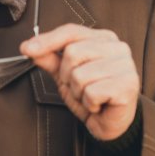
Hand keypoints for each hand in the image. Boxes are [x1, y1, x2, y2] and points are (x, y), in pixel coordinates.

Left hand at [20, 24, 138, 140]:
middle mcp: (118, 47)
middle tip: (80, 88)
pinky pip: (91, 92)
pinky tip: (99, 104)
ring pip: (80, 75)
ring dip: (78, 92)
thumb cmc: (92, 96)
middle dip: (67, 76)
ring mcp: (125, 65)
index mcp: (104, 39)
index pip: (72, 31)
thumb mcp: (65, 75)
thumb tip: (30, 47)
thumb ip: (50, 58)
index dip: (47, 40)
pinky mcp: (128, 84)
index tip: (26, 49)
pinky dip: (89, 103)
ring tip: (90, 97)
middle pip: (73, 53)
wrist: (110, 124)